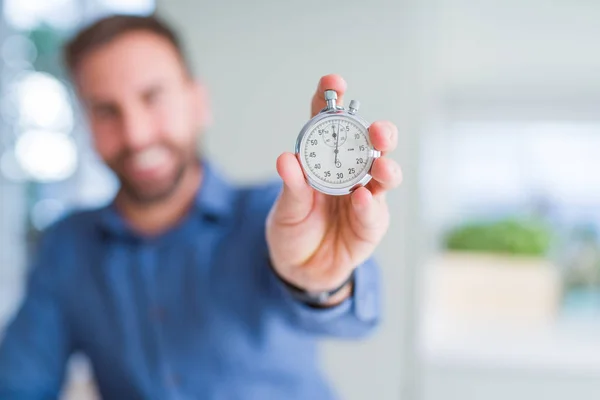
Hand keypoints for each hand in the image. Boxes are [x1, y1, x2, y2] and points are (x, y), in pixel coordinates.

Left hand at [266, 74, 401, 304]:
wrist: (301, 269)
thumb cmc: (293, 230)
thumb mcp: (285, 209)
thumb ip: (291, 186)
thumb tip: (286, 159)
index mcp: (324, 158)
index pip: (329, 122)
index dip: (332, 99)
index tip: (334, 83)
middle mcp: (349, 171)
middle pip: (370, 143)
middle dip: (378, 132)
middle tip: (376, 130)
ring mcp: (364, 195)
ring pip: (384, 173)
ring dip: (384, 166)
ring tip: (379, 163)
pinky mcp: (371, 223)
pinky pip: (373, 212)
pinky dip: (368, 204)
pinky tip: (362, 197)